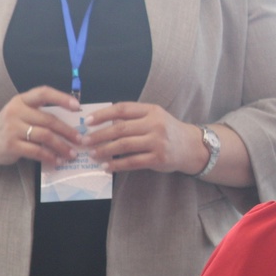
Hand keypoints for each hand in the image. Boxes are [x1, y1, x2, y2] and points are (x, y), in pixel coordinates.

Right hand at [0, 85, 81, 167]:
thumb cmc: (8, 127)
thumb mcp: (20, 113)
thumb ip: (38, 114)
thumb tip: (69, 123)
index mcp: (21, 100)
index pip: (44, 93)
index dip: (62, 98)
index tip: (77, 107)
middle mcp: (16, 112)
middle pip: (49, 120)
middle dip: (67, 131)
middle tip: (80, 139)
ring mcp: (12, 129)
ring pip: (45, 136)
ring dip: (61, 146)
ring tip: (71, 154)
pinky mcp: (11, 145)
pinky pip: (36, 151)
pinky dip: (49, 157)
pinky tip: (56, 161)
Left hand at [80, 102, 204, 174]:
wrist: (191, 146)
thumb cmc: (166, 131)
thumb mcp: (153, 118)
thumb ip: (132, 118)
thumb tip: (103, 123)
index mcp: (151, 110)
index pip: (122, 109)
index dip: (103, 115)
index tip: (87, 121)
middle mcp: (155, 124)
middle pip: (120, 128)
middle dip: (99, 135)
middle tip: (84, 141)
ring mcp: (157, 141)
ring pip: (124, 145)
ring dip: (104, 150)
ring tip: (92, 154)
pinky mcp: (158, 158)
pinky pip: (132, 162)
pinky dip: (116, 165)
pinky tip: (106, 167)